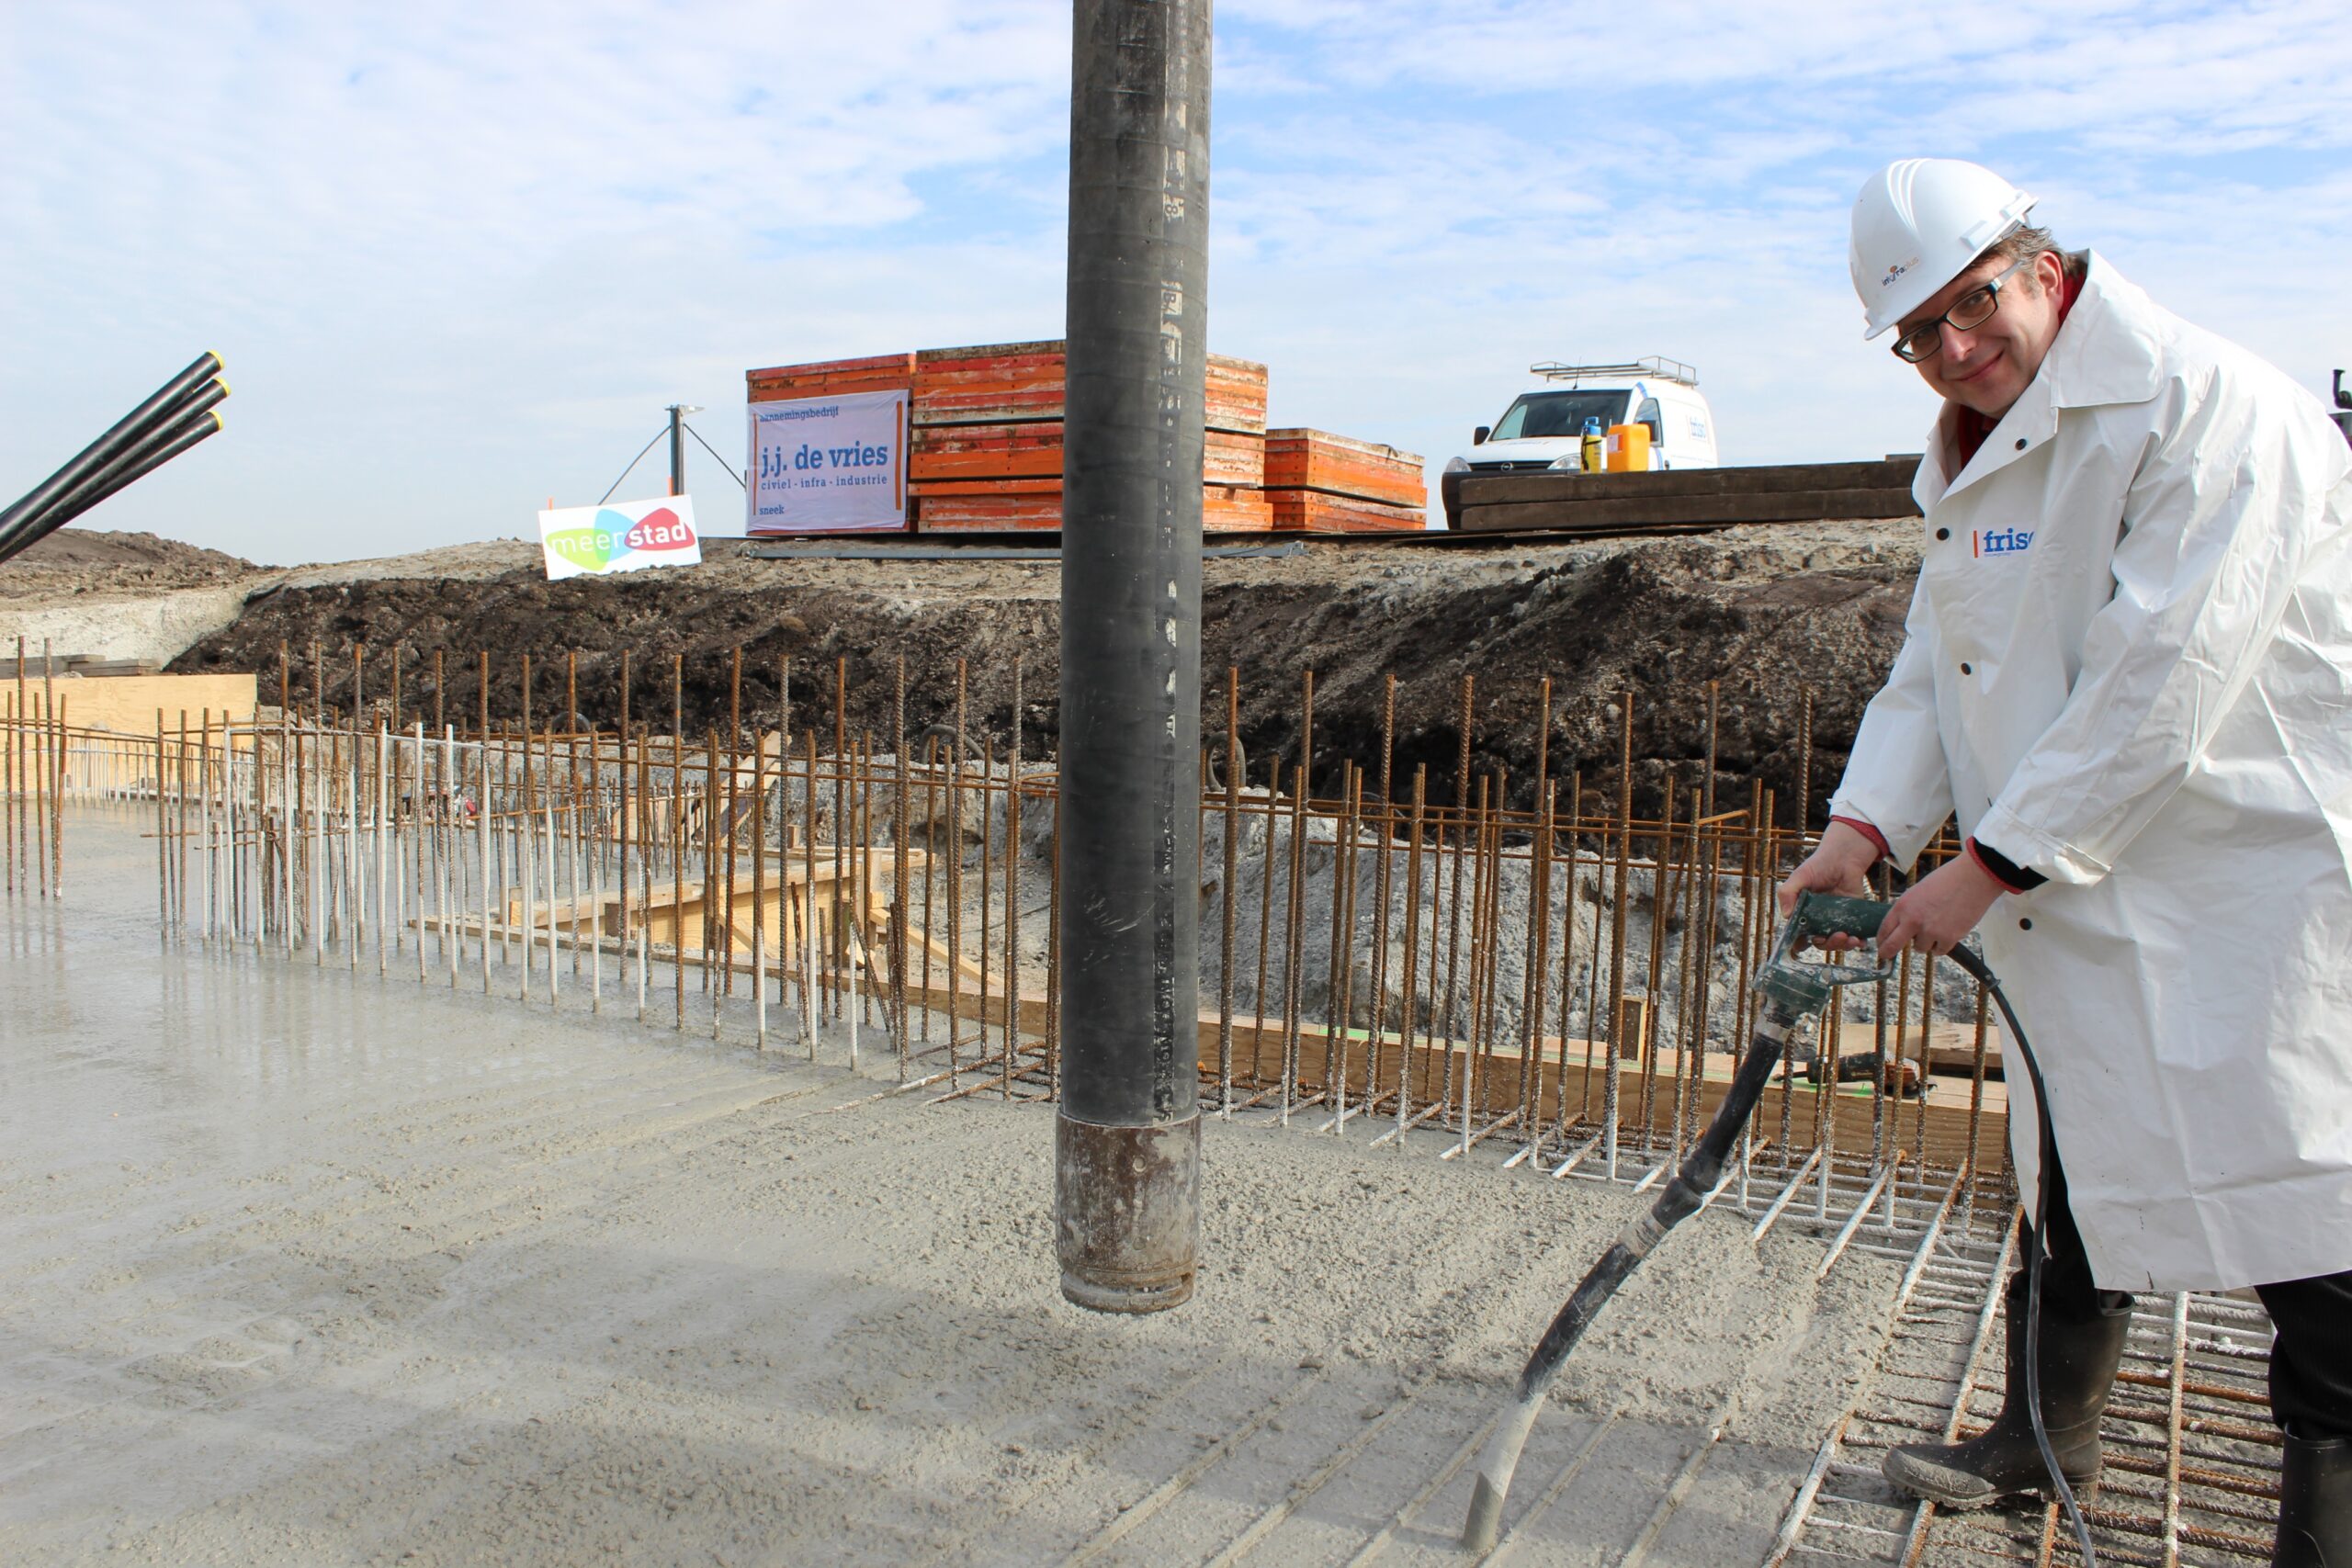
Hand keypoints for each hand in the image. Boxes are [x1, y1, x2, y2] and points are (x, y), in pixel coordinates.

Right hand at [1777, 821, 1883, 951]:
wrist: (1843, 858)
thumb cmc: (1818, 866)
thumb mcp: (1799, 876)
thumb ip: (1788, 893)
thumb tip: (1786, 915)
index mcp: (1802, 915)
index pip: (1798, 935)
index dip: (1801, 943)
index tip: (1809, 941)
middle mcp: (1818, 921)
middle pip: (1820, 942)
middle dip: (1829, 944)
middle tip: (1838, 935)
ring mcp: (1835, 921)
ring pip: (1837, 942)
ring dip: (1843, 945)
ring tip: (1851, 939)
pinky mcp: (1852, 919)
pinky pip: (1855, 936)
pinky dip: (1858, 942)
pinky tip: (1861, 940)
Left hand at [1874, 853, 2003, 959]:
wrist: (1973, 878)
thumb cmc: (1946, 880)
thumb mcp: (1918, 892)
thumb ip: (1908, 910)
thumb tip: (1903, 926)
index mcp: (1903, 906)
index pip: (1884, 929)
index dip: (1881, 940)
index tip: (1880, 945)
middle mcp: (1913, 921)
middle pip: (1893, 945)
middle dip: (1887, 952)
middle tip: (1886, 956)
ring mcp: (1931, 931)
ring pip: (1920, 949)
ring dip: (1925, 943)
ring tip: (1936, 928)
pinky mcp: (1949, 938)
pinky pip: (1939, 951)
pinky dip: (1941, 945)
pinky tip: (1946, 933)